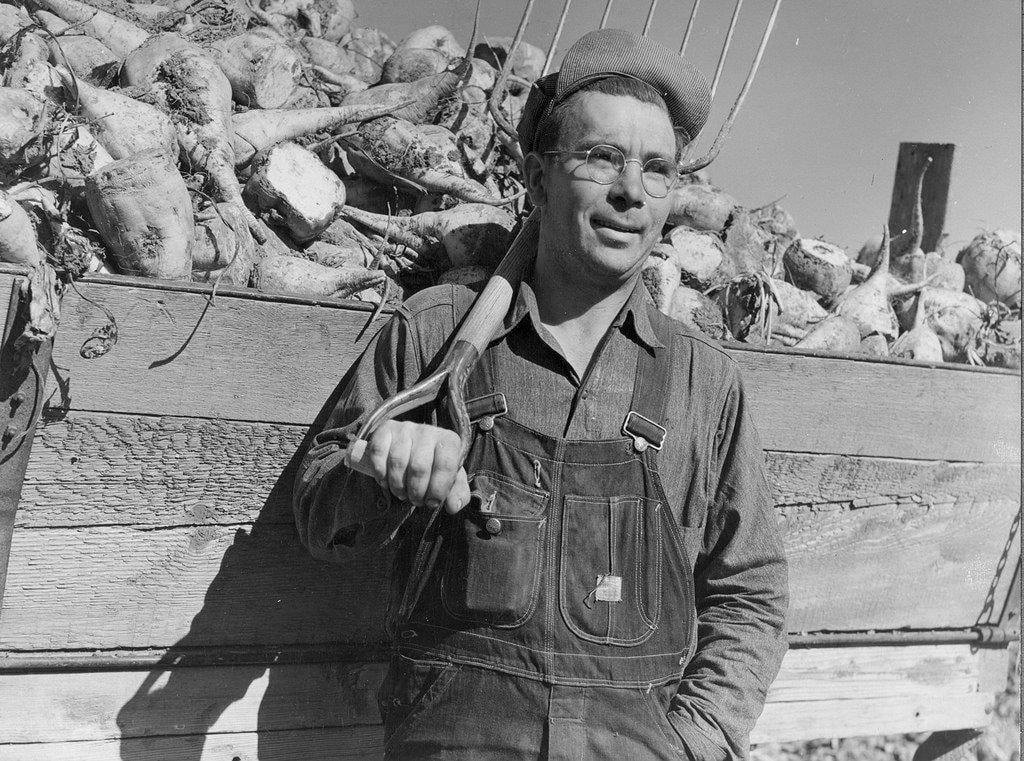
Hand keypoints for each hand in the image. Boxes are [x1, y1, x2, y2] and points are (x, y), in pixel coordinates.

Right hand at [346, 421, 471, 513]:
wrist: (412, 445)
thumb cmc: (434, 466)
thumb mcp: (450, 479)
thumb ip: (457, 493)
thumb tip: (453, 506)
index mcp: (448, 441)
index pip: (445, 465)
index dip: (438, 489)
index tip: (432, 502)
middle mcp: (427, 430)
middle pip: (419, 467)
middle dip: (416, 492)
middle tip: (416, 500)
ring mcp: (405, 429)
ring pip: (397, 463)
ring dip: (398, 486)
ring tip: (402, 493)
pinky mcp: (385, 430)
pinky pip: (378, 454)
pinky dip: (380, 474)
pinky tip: (386, 481)